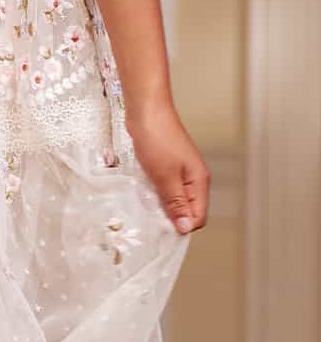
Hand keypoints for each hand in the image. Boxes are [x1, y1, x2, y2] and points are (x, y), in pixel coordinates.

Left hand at [126, 105, 209, 234]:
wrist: (146, 110)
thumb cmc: (157, 138)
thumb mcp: (165, 176)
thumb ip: (176, 203)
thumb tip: (186, 227)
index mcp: (199, 181)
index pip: (198, 217)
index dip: (182, 227)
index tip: (163, 230)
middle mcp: (193, 178)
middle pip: (187, 210)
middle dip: (171, 218)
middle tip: (151, 220)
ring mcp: (180, 171)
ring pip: (174, 199)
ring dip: (161, 206)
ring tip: (145, 206)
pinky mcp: (167, 166)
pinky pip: (164, 188)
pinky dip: (155, 193)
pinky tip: (143, 192)